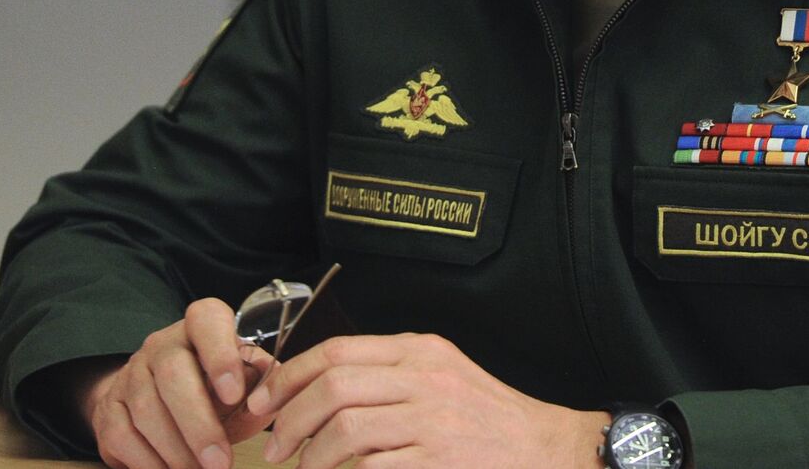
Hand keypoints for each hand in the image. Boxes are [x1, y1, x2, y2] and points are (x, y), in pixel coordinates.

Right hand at [82, 297, 275, 468]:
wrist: (162, 399)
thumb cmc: (217, 390)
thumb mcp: (246, 382)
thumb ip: (261, 387)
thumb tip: (266, 401)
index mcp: (201, 327)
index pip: (207, 320)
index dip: (220, 355)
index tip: (234, 394)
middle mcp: (161, 344)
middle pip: (173, 374)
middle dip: (199, 425)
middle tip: (220, 462)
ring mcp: (131, 374)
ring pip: (147, 410)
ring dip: (177, 451)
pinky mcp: (110, 407)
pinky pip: (123, 436)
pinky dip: (150, 463)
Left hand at [245, 331, 608, 467]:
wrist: (542, 449)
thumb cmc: (486, 417)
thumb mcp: (442, 375)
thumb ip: (389, 372)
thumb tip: (318, 386)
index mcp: (420, 351)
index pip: (337, 351)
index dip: (289, 376)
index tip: (265, 401)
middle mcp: (424, 378)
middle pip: (332, 386)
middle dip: (288, 418)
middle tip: (273, 445)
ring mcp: (431, 421)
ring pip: (344, 429)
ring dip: (310, 455)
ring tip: (302, 467)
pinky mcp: (437, 459)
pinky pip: (369, 467)